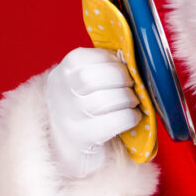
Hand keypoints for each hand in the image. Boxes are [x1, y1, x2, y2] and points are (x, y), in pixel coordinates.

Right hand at [45, 47, 141, 177]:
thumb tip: (132, 60)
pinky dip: (130, 117)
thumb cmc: (85, 101)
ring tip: (131, 101)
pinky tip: (131, 116)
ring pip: (104, 100)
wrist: (68, 139)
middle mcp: (63, 91)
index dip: (116, 62)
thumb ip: (105, 66)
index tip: (123, 69)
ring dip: (127, 99)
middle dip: (122, 79)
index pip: (95, 57)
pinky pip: (115, 121)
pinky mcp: (85, 135)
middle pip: (94, 78)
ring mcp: (71, 115)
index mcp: (66, 69)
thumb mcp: (86, 78)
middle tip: (131, 85)